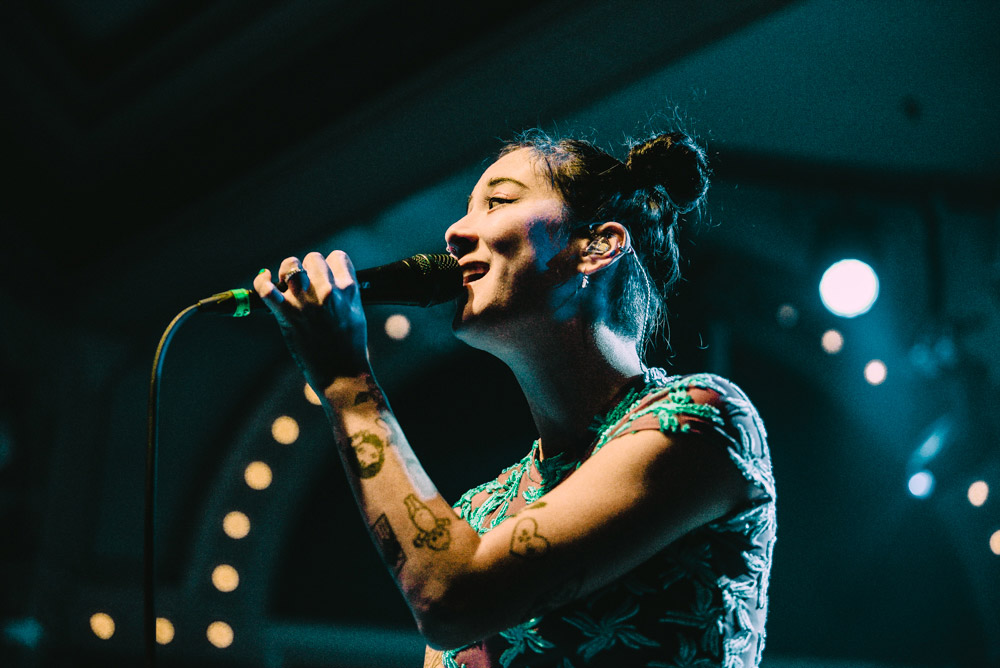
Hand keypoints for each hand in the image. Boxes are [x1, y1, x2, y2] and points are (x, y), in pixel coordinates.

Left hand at [253, 250, 370, 393]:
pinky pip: (267, 290)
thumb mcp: (356, 313)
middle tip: (306, 284)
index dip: (330, 265)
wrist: (341, 374)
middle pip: (313, 258)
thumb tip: (331, 280)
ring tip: (286, 283)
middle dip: (308, 268)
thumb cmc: (350, 347)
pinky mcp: (288, 316)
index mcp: (349, 290)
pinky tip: (263, 279)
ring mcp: (307, 303)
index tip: (326, 275)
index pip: (338, 257)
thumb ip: (345, 293)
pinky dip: (261, 282)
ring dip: (287, 271)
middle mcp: (328, 292)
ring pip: (291, 265)